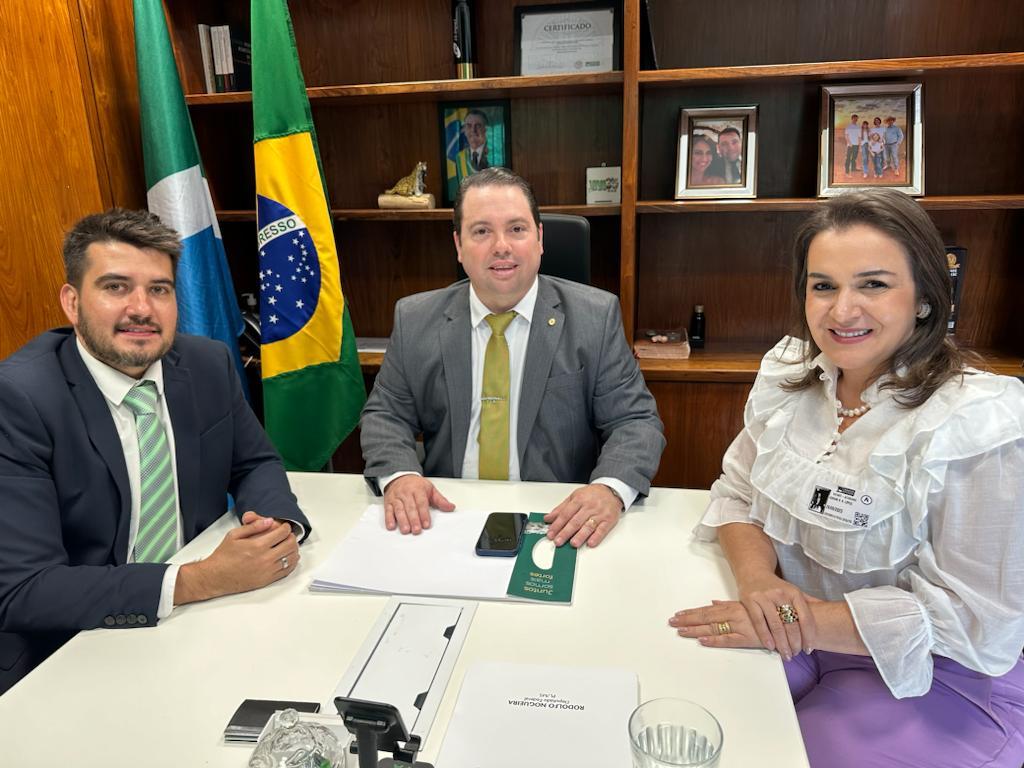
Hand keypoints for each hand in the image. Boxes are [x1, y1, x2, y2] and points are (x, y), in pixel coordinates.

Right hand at [175, 511, 298, 604]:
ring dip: (293, 549)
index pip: (281, 533)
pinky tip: (288, 558)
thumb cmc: (223, 556)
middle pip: (290, 545)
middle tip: (288, 535)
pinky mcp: (267, 580)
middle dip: (292, 537)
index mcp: (257, 545)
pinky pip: (286, 571)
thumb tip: (269, 521)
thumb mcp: (234, 535)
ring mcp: (267, 571)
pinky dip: (291, 563)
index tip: (284, 527)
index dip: (286, 527)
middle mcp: (265, 559)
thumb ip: (253, 526)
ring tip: (289, 545)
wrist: (216, 577)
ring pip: (291, 558)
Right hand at [383, 475, 454, 534]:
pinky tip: (391, 526)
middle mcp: (406, 493)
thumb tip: (451, 507)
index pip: (421, 503)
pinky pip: (388, 510)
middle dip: (413, 519)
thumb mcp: (430, 489)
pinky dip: (389, 519)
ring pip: (399, 510)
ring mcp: (396, 498)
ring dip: (402, 521)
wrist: (400, 476)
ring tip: (406, 530)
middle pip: (410, 507)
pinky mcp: (389, 502)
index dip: (424, 514)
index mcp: (418, 489)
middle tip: (416, 530)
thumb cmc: (416, 484)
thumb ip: (440, 500)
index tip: (426, 524)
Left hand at [543, 483, 622, 547]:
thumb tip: (548, 518)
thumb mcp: (574, 497)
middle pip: (575, 521)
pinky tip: (590, 543)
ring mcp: (599, 514)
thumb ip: (561, 508)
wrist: (611, 490)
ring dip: (580, 536)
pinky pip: (602, 529)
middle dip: (565, 532)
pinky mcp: (609, 520)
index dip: (557, 525)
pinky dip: (596, 537)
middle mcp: (589, 507)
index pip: (565, 514)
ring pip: (588, 526)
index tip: (551, 533)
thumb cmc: (592, 494)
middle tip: (558, 541)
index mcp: (579, 500)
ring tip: (573, 544)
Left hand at [668, 600, 762, 648]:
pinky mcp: (748, 638)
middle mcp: (735, 614)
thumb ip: (727, 605)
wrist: (791, 618)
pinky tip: (702, 640)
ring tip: (681, 631)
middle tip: (672, 622)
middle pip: (706, 618)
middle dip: (688, 620)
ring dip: (696, 629)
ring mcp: (741, 626)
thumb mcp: (746, 606)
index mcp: (733, 606)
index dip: (691, 613)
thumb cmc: (768, 612)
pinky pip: (728, 639)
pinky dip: (715, 640)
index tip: (677, 614)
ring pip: (713, 627)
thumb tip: (711, 602)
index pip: (707, 610)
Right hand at [733, 572, 817, 659]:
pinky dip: (765, 636)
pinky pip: (759, 622)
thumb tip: (829, 611)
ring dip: (782, 643)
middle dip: (795, 643)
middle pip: (791, 624)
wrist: (753, 573)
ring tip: (785, 654)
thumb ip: (809, 602)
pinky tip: (770, 646)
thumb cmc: (776, 586)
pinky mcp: (750, 600)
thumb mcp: (794, 591)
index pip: (805, 618)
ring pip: (776, 625)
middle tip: (796, 654)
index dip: (808, 636)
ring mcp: (764, 597)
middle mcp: (780, 594)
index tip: (809, 649)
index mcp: (794, 593)